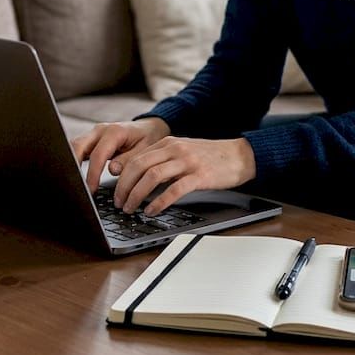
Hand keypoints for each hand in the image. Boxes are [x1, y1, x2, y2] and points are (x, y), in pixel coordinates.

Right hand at [70, 118, 170, 193]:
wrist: (149, 128)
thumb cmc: (147, 139)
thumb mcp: (144, 151)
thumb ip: (128, 160)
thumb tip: (112, 170)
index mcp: (115, 132)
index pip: (97, 155)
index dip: (92, 174)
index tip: (90, 190)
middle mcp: (101, 130)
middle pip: (78, 146)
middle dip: (73, 166)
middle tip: (77, 187)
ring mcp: (94, 134)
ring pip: (74, 145)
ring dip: (72, 163)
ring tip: (75, 183)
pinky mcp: (91, 139)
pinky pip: (78, 148)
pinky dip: (75, 160)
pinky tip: (76, 175)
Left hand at [114, 136, 256, 215]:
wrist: (239, 155)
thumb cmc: (210, 157)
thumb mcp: (183, 152)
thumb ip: (162, 161)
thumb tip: (139, 179)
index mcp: (168, 143)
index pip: (135, 158)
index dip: (121, 177)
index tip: (115, 192)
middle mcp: (174, 149)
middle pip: (139, 166)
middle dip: (124, 187)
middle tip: (119, 203)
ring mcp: (187, 161)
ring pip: (152, 176)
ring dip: (137, 195)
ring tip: (131, 208)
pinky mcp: (199, 175)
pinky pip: (173, 190)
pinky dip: (159, 202)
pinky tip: (152, 211)